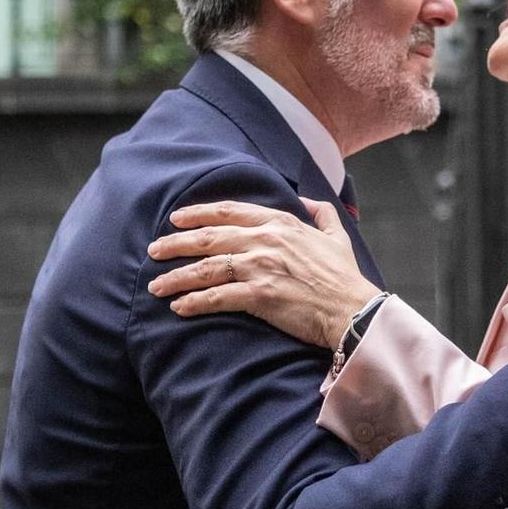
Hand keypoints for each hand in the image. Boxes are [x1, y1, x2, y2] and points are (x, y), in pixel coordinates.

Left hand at [147, 198, 376, 349]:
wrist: (353, 309)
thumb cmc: (345, 277)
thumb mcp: (337, 236)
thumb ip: (323, 213)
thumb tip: (308, 199)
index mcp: (281, 223)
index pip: (230, 211)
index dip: (199, 214)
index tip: (177, 219)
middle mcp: (266, 240)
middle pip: (209, 237)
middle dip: (175, 243)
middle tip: (153, 251)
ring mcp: (262, 267)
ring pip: (207, 268)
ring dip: (177, 276)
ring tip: (156, 285)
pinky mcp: (260, 295)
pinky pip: (217, 297)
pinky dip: (194, 301)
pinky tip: (178, 307)